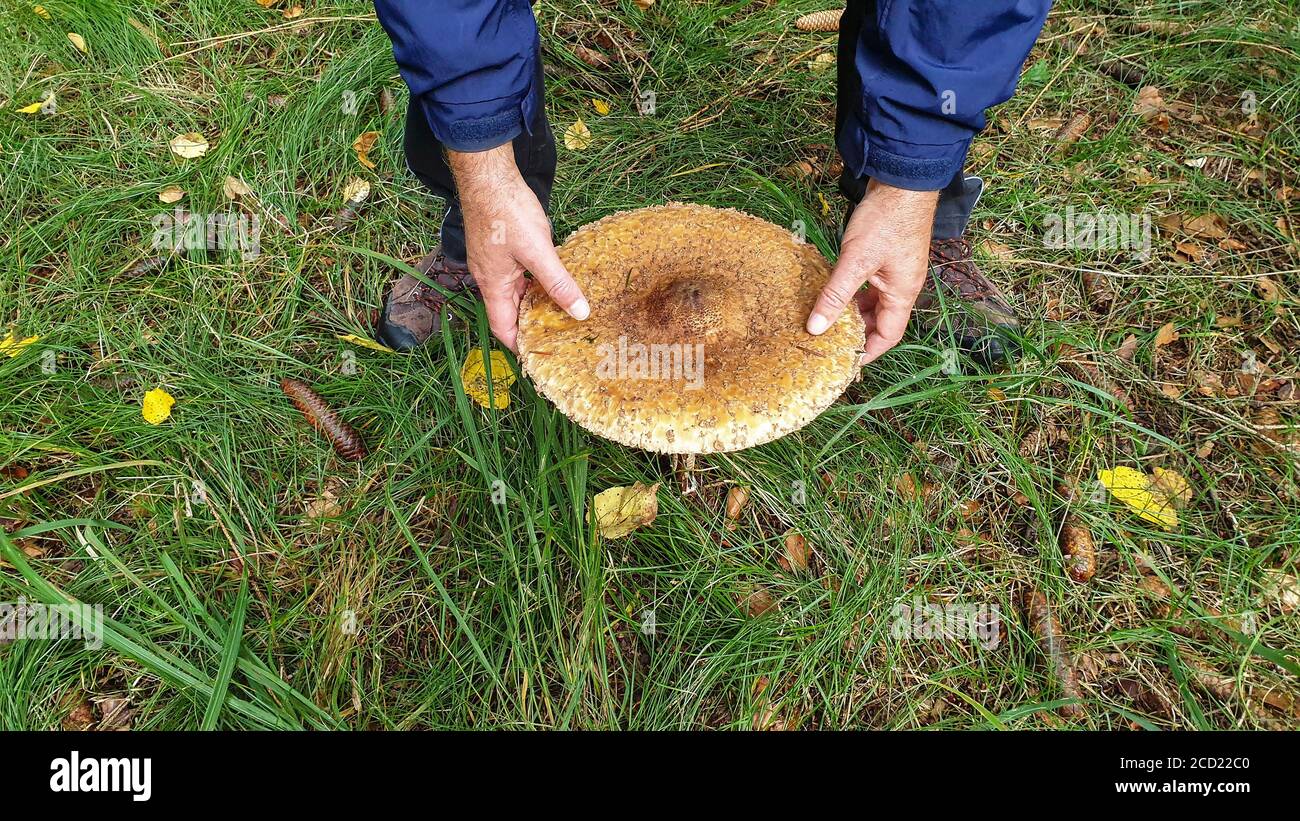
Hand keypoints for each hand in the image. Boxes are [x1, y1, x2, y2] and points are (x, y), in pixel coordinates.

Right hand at [447, 144, 589, 351]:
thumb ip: (558, 283)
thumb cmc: (507, 211)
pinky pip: (517, 273)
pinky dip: (533, 281)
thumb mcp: (538, 251)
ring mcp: (493, 260)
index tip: (540, 357)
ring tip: (561, 311)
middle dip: (531, 325)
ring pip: (515, 291)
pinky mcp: (500, 245)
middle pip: (509, 311)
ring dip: (535, 301)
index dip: (519, 346)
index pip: (503, 328)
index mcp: (493, 285)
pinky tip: (553, 279)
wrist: (488, 174)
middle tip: (560, 335)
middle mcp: (489, 276)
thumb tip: (580, 313)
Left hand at [806, 180, 938, 363]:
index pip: (888, 336)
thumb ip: (836, 295)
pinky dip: (854, 293)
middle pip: (881, 321)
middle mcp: (902, 286)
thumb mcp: (856, 260)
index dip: (868, 352)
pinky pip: (870, 285)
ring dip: (854, 312)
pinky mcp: (885, 256)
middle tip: (830, 343)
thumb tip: (816, 327)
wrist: (902, 180)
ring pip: (873, 303)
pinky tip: (835, 292)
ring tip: (828, 321)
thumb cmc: (887, 219)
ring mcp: (895, 271)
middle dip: (857, 334)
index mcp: (903, 293)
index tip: (845, 362)